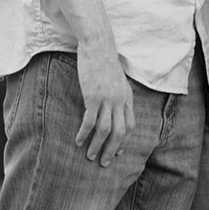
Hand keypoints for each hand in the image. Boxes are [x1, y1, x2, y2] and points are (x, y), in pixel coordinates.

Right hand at [73, 46, 135, 165]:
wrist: (98, 46)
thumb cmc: (104, 62)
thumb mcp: (118, 80)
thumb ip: (118, 95)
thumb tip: (114, 108)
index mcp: (128, 97)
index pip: (130, 125)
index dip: (124, 141)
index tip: (118, 153)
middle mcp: (120, 101)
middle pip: (120, 133)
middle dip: (112, 150)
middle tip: (104, 163)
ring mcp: (107, 99)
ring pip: (105, 130)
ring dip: (97, 146)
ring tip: (90, 156)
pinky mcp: (93, 97)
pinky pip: (90, 121)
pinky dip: (84, 134)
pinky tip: (78, 141)